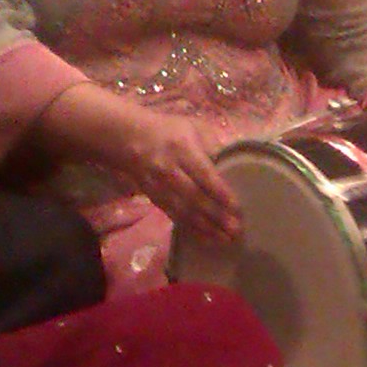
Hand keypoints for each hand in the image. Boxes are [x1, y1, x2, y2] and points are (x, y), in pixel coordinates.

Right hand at [110, 109, 244, 243]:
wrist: (128, 138)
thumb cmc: (169, 130)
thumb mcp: (193, 126)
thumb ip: (213, 144)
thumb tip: (233, 166)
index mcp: (182, 148)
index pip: (203, 174)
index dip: (220, 193)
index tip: (237, 208)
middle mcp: (169, 169)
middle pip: (194, 197)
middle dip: (216, 216)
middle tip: (236, 230)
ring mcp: (159, 186)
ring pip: (183, 211)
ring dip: (205, 228)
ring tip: (225, 239)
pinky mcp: (153, 198)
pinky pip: (173, 216)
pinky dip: (191, 229)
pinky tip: (207, 238)